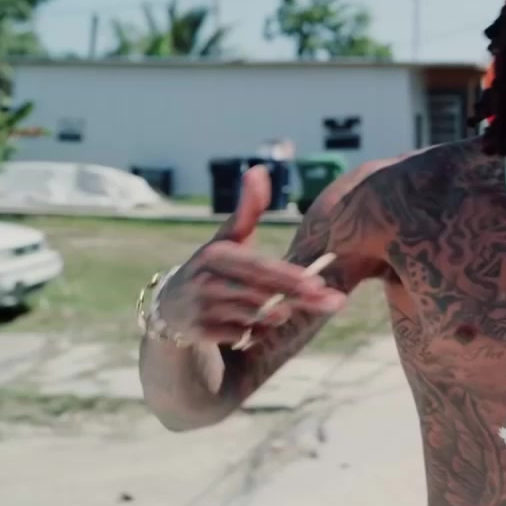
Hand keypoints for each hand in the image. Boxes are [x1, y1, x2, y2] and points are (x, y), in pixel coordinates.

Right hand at [154, 165, 345, 345]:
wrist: (171, 308)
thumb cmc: (214, 268)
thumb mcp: (228, 238)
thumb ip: (248, 209)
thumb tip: (258, 169)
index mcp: (215, 254)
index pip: (258, 267)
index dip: (289, 277)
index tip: (318, 284)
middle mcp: (204, 280)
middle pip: (262, 293)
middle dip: (300, 298)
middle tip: (334, 302)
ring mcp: (200, 308)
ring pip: (255, 316)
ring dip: (276, 316)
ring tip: (285, 310)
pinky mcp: (199, 333)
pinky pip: (243, 336)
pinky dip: (257, 333)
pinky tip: (257, 327)